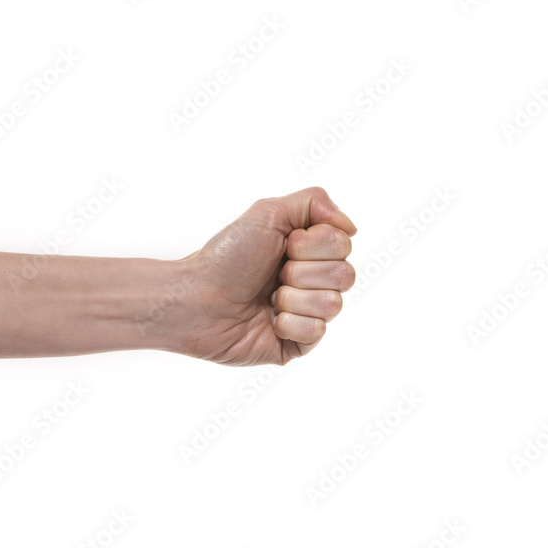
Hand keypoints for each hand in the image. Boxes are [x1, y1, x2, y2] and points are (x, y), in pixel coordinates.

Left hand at [178, 186, 356, 366]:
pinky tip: (269, 320)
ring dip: (293, 297)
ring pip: (334, 304)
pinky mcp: (298, 344)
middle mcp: (313, 281)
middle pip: (345, 275)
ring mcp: (307, 314)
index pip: (343, 244)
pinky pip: (317, 331)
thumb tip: (350, 227)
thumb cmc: (226, 257)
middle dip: (302, 272)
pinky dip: (289, 323)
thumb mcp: (268, 213)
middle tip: (273, 274)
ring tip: (268, 298)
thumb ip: (314, 203)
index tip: (283, 245)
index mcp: (309, 251)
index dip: (312, 244)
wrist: (197, 298)